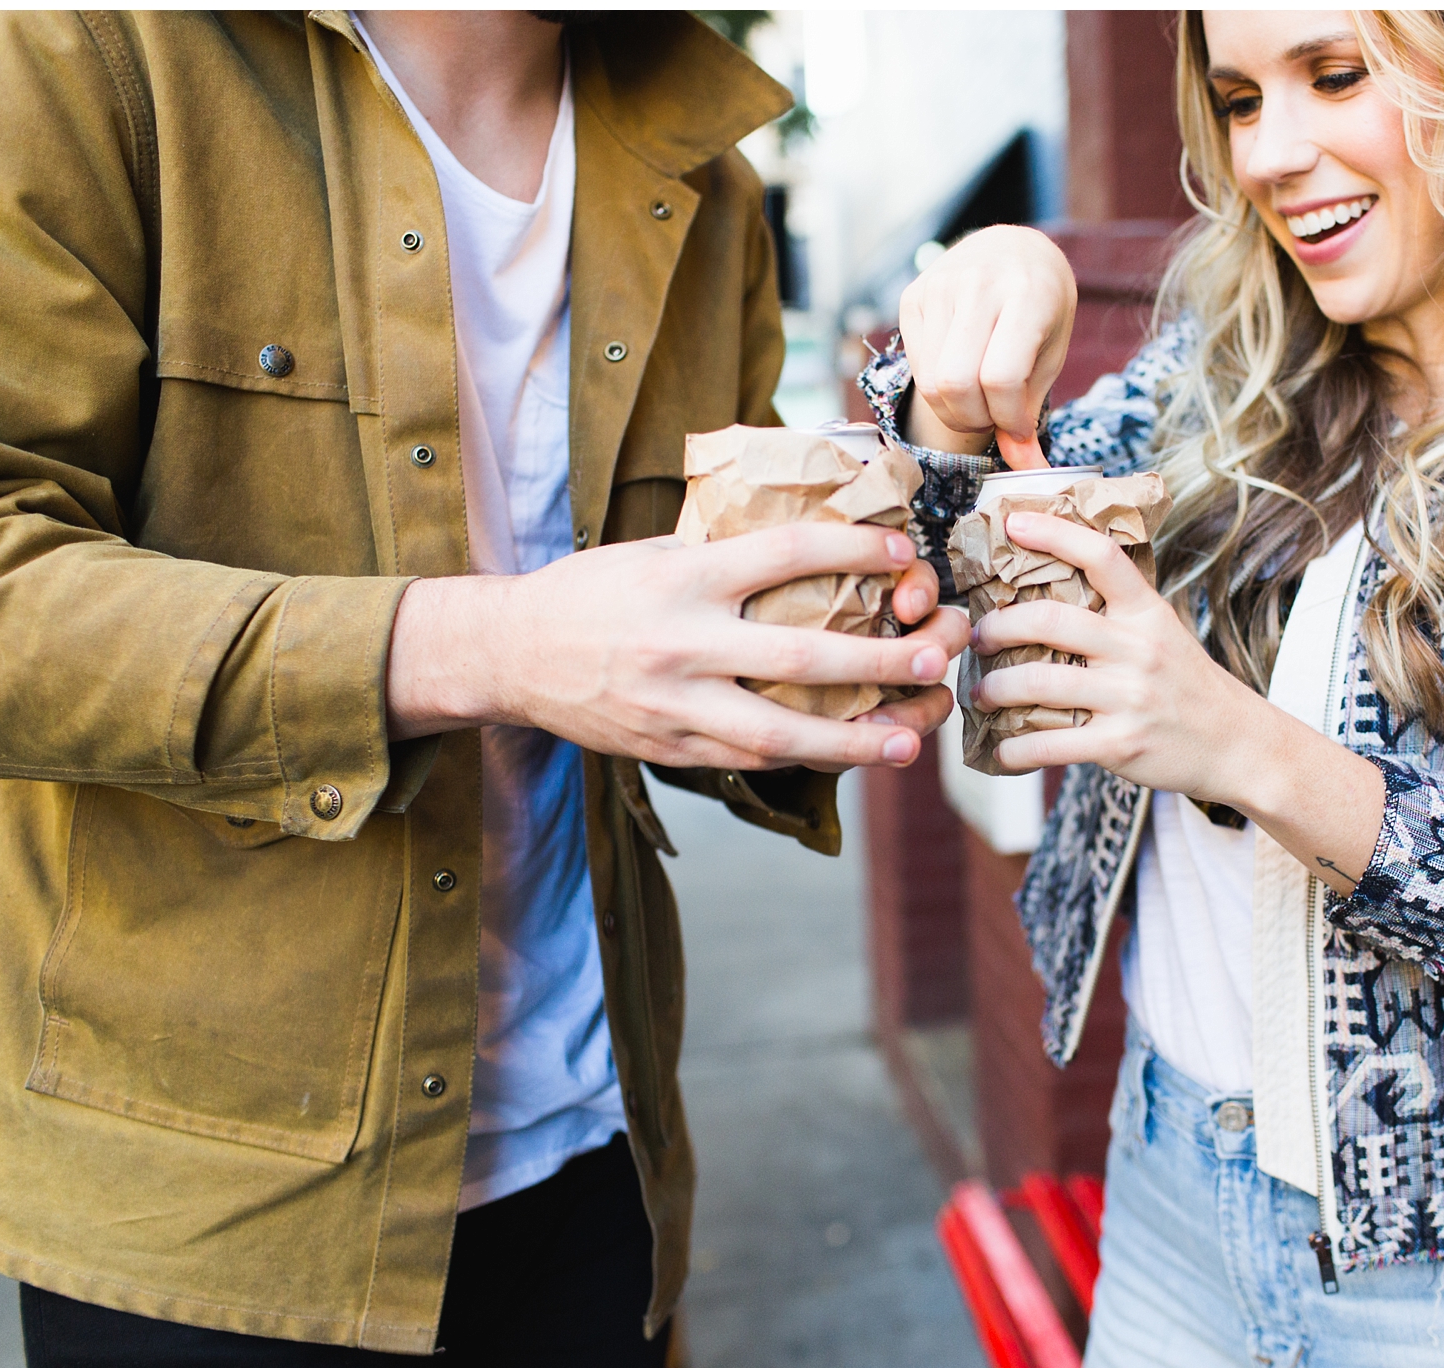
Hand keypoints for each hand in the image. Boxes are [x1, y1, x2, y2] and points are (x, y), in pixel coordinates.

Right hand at [387, 524, 968, 769]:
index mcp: (684, 576)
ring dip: (854, 739)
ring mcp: (675, 704)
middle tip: (933, 655)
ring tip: (910, 740)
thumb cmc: (591, 591)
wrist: (510, 652)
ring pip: (779, 731)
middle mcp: (683, 641)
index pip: (785, 553)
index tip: (902, 548)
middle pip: (798, 656)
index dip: (852, 548)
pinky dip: (805, 759)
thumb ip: (722, 551)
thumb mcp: (652, 551)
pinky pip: (749, 760)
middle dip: (875, 660)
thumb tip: (805, 532)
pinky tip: (851, 755)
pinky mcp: (669, 747)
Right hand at [898, 225, 1075, 462]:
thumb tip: (1025, 467)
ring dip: (955, 410)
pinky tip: (960, 376)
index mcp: (1025, 294)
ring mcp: (940, 287)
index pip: (1000, 377)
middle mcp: (978, 284)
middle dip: (975, 420)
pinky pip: (916, 366)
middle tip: (994, 419)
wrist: (1013, 249)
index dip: (1008, 418)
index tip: (1019, 429)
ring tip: (979, 402)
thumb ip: (1030, 407)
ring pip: (931, 380)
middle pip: (957, 383)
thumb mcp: (1051, 353)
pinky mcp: (914, 296)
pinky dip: (938, 389)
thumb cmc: (1041, 307)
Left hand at [969, 511, 1385, 887]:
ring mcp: (1130, 698)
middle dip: (998, 628)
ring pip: (1039, 683)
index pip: (1101, 555)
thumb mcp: (1163, 632)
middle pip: (1050, 622)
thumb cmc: (1187, 685)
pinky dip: (1016, 750)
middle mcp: (1138, 649)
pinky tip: (1002, 750)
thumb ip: (1116, 611)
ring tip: (981, 694)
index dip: (1053, 532)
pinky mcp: (1121, 744)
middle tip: (978, 638)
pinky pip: (1051, 744)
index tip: (1012, 523)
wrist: (1237, 744)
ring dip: (995, 690)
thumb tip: (1047, 589)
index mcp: (1146, 613)